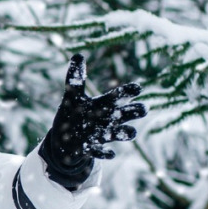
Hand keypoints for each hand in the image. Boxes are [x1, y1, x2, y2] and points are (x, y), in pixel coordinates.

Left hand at [40, 55, 146, 189]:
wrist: (64, 141)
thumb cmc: (72, 115)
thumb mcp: (72, 95)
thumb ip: (75, 77)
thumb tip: (78, 54)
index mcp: (104, 104)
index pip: (120, 95)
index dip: (128, 92)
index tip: (138, 88)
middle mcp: (107, 119)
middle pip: (128, 114)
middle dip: (136, 112)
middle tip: (143, 109)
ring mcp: (101, 135)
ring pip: (121, 134)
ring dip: (126, 133)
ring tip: (131, 132)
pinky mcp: (91, 149)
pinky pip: (101, 152)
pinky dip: (105, 153)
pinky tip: (109, 153)